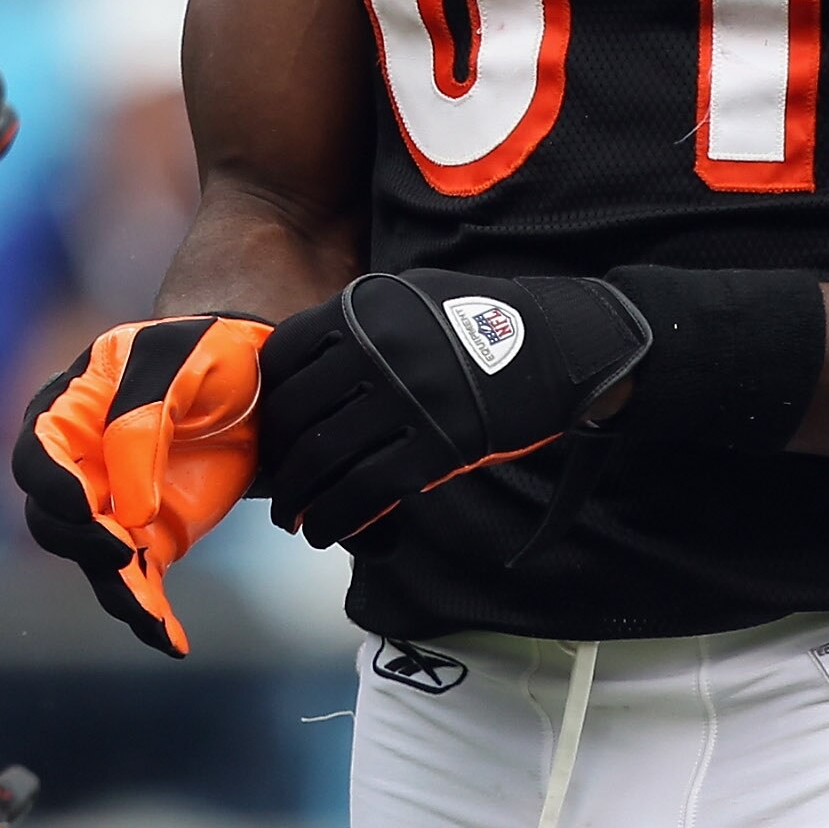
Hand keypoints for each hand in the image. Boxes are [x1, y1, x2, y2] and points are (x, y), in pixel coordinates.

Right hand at [13, 316, 267, 655]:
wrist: (256, 375)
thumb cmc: (207, 351)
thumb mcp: (179, 364)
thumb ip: (143, 425)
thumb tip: (129, 511)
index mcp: (71, 411)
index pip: (37, 456)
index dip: (51, 485)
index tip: (85, 504)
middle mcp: (80, 466)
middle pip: (53, 519)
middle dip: (84, 543)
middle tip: (127, 554)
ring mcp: (113, 506)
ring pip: (94, 561)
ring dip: (120, 592)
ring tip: (154, 617)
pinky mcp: (150, 538)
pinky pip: (139, 584)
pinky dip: (152, 615)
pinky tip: (173, 641)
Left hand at [261, 270, 648, 545]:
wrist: (562, 344)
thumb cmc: (484, 320)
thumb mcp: (412, 297)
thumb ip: (359, 324)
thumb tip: (306, 369)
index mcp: (365, 310)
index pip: (284, 358)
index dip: (267, 403)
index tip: (269, 429)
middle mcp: (378, 351)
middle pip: (297, 416)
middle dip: (278, 461)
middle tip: (277, 486)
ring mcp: (406, 401)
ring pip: (325, 460)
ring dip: (298, 500)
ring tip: (293, 519)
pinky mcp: (436, 447)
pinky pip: (366, 491)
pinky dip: (335, 518)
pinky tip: (325, 530)